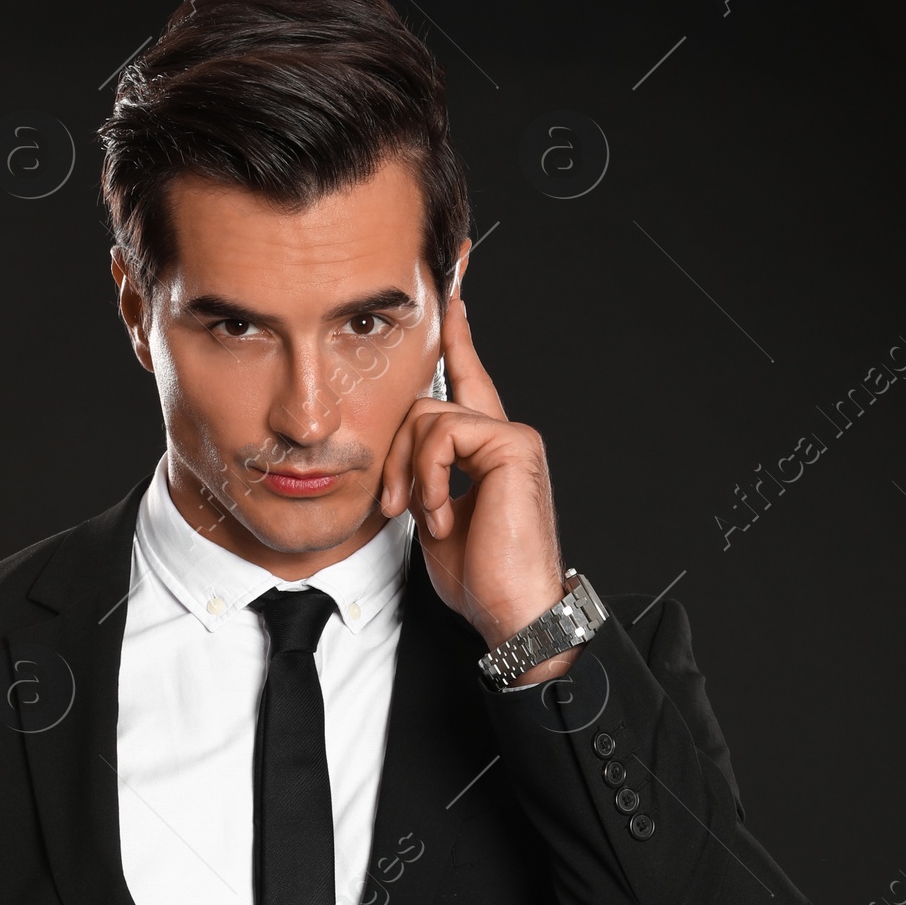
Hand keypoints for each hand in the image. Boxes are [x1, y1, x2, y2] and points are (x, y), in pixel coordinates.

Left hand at [379, 295, 576, 683]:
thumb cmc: (482, 578)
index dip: (457, 339)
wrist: (513, 610)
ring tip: (423, 517)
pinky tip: (445, 516)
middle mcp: (503, 436)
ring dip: (409, 473)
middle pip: (424, 407)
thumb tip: (402, 461)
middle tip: (391, 506)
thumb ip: (423, 477)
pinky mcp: (512, 445)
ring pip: (428, 419)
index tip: (452, 294)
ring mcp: (511, 438)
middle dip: (394, 456)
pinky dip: (430, 478)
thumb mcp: (435, 520)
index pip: (468, 382)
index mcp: (487, 452)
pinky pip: (445, 435)